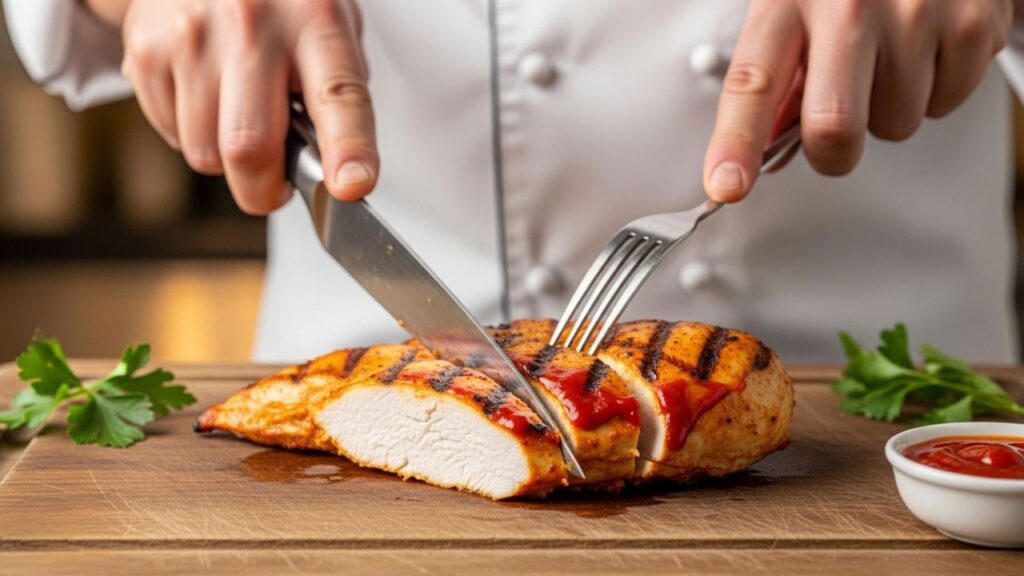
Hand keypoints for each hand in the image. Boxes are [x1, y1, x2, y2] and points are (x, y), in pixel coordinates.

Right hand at [98, 0, 377, 213]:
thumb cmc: (279, 4)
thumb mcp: (329, 26)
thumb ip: (340, 93)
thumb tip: (339, 170)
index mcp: (313, 20)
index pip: (337, 96)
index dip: (348, 149)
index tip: (350, 186)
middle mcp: (250, 24)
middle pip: (248, 147)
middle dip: (263, 191)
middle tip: (274, 188)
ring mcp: (191, 36)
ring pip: (205, 153)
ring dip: (225, 159)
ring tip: (238, 117)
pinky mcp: (146, 50)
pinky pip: (173, 135)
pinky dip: (193, 134)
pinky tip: (206, 97)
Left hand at [703, 0, 1012, 202]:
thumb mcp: (799, 11)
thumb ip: (780, 82)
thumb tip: (766, 155)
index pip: (753, 84)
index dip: (737, 143)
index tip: (726, 184)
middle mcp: (850, 4)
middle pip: (833, 128)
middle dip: (833, 152)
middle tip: (837, 127)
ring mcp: (914, 13)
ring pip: (895, 125)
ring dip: (889, 110)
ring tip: (890, 56)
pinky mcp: (969, 24)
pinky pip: (944, 105)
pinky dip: (934, 90)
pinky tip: (926, 48)